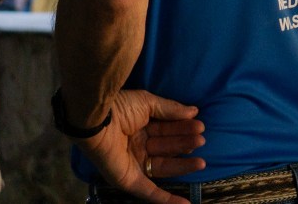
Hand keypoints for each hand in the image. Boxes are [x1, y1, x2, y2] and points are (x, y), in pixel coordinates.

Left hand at [75, 89, 205, 203]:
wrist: (97, 120)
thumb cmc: (120, 107)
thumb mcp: (148, 103)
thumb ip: (170, 110)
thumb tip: (193, 111)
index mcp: (140, 127)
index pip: (167, 130)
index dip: (183, 128)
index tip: (199, 124)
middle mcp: (137, 146)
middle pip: (167, 148)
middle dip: (184, 144)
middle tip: (201, 139)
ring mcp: (133, 164)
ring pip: (163, 167)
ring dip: (183, 165)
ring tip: (201, 162)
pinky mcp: (128, 180)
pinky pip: (148, 191)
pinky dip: (165, 199)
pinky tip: (185, 203)